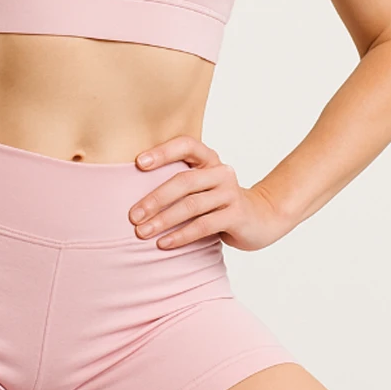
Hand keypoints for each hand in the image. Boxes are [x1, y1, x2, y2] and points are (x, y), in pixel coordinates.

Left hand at [127, 134, 289, 251]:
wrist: (262, 218)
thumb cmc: (219, 201)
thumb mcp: (201, 184)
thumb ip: (178, 180)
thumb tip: (128, 186)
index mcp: (209, 159)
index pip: (186, 145)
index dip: (162, 152)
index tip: (137, 163)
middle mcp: (221, 172)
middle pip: (183, 181)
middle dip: (155, 198)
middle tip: (132, 215)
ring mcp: (230, 193)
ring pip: (191, 205)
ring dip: (163, 220)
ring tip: (142, 232)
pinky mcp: (236, 215)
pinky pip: (203, 226)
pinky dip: (181, 235)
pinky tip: (163, 244)